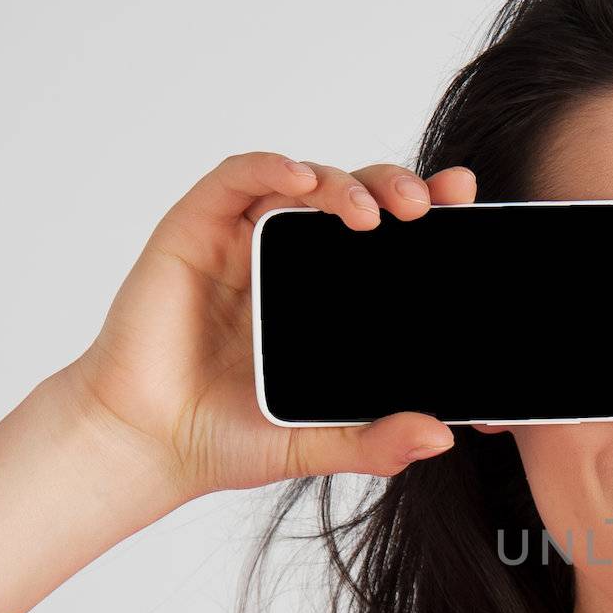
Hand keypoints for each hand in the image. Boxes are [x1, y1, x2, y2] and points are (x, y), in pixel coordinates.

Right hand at [58, 153, 479, 499]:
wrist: (150, 446)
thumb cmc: (228, 437)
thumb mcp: (321, 443)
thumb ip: (379, 442)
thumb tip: (442, 437)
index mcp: (326, 297)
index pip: (386, 239)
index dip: (426, 210)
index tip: (461, 197)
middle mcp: (288, 261)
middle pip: (352, 197)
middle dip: (393, 188)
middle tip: (424, 207)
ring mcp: (241, 242)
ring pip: (301, 181)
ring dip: (342, 181)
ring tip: (370, 213)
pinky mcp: (194, 232)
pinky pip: (236, 179)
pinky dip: (270, 166)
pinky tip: (300, 178)